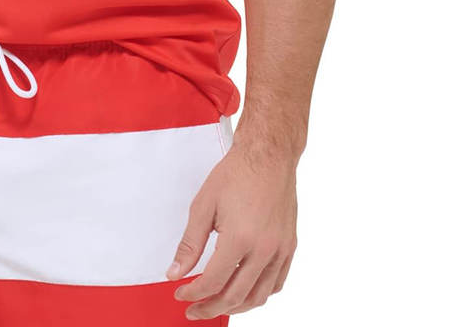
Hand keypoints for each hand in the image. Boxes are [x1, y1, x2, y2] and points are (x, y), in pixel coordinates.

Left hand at [166, 136, 297, 318]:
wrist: (268, 156)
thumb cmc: (235, 174)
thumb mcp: (203, 205)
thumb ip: (189, 244)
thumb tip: (174, 272)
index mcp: (240, 238)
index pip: (213, 281)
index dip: (194, 293)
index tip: (180, 294)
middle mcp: (265, 249)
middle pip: (236, 295)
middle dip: (211, 307)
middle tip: (193, 310)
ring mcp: (281, 250)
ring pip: (259, 295)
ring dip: (236, 306)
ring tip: (215, 305)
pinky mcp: (290, 246)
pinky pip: (276, 283)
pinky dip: (259, 294)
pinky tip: (244, 291)